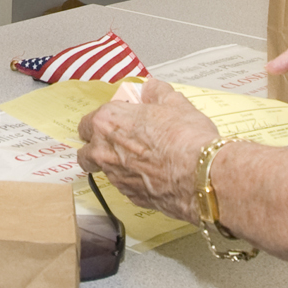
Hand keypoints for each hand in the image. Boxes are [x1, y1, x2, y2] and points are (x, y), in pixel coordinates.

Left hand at [77, 79, 220, 219]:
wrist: (201, 175)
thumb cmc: (185, 138)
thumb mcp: (174, 101)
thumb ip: (156, 92)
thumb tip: (151, 89)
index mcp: (107, 122)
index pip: (86, 123)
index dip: (102, 122)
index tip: (119, 120)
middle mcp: (104, 152)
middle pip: (86, 152)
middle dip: (98, 147)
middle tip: (120, 142)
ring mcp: (116, 178)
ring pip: (106, 172)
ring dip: (118, 165)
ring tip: (145, 159)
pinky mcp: (132, 198)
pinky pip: (127, 187)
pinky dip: (136, 181)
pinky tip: (155, 174)